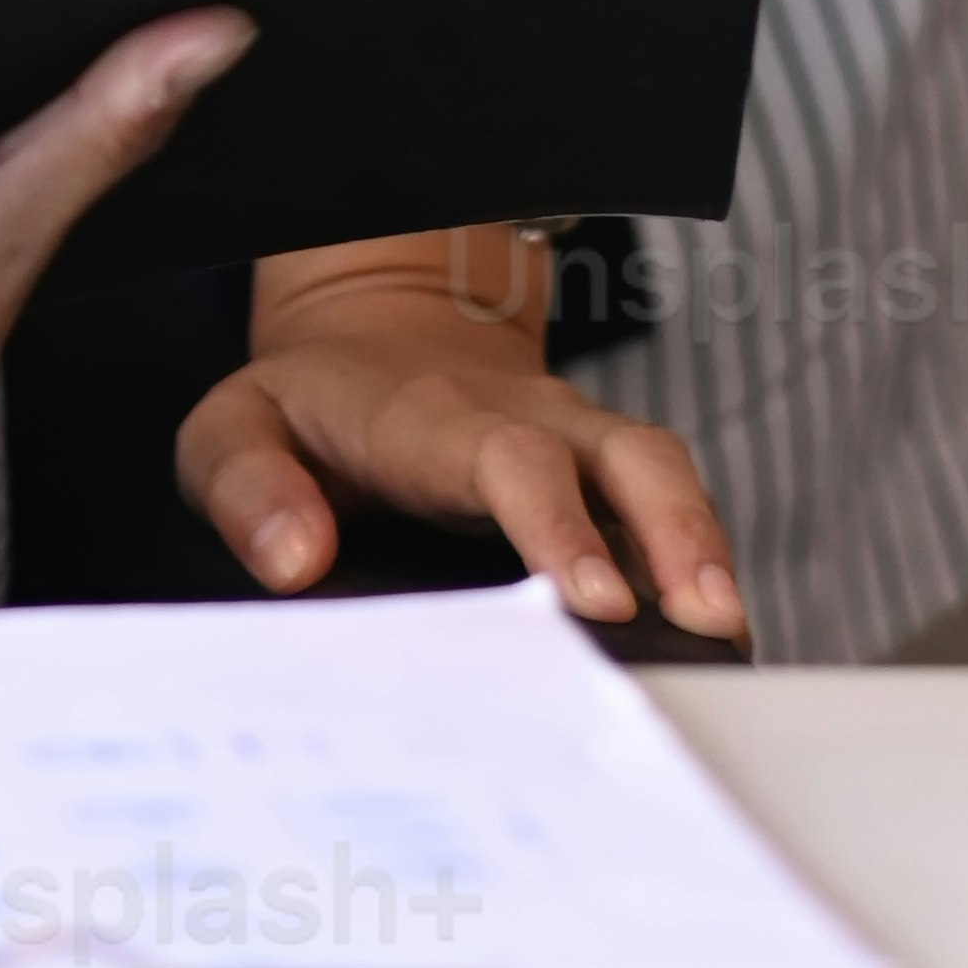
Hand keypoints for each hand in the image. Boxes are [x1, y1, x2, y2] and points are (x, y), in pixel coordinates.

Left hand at [176, 228, 745, 638]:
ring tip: (731, 636)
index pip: (506, 459)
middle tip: (706, 620)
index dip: (556, 523)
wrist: (371, 331)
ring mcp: (576, 440)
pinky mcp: (602, 473)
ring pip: (662, 474)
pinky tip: (718, 635)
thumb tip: (296, 561)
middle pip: (624, 455)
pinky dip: (699, 559)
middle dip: (674, 532)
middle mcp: (527, 419)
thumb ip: (248, 486)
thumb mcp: (235, 427)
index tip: (592, 600)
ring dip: (703, 545)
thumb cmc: (304, 406)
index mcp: (435, 417)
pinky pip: (666, 505)